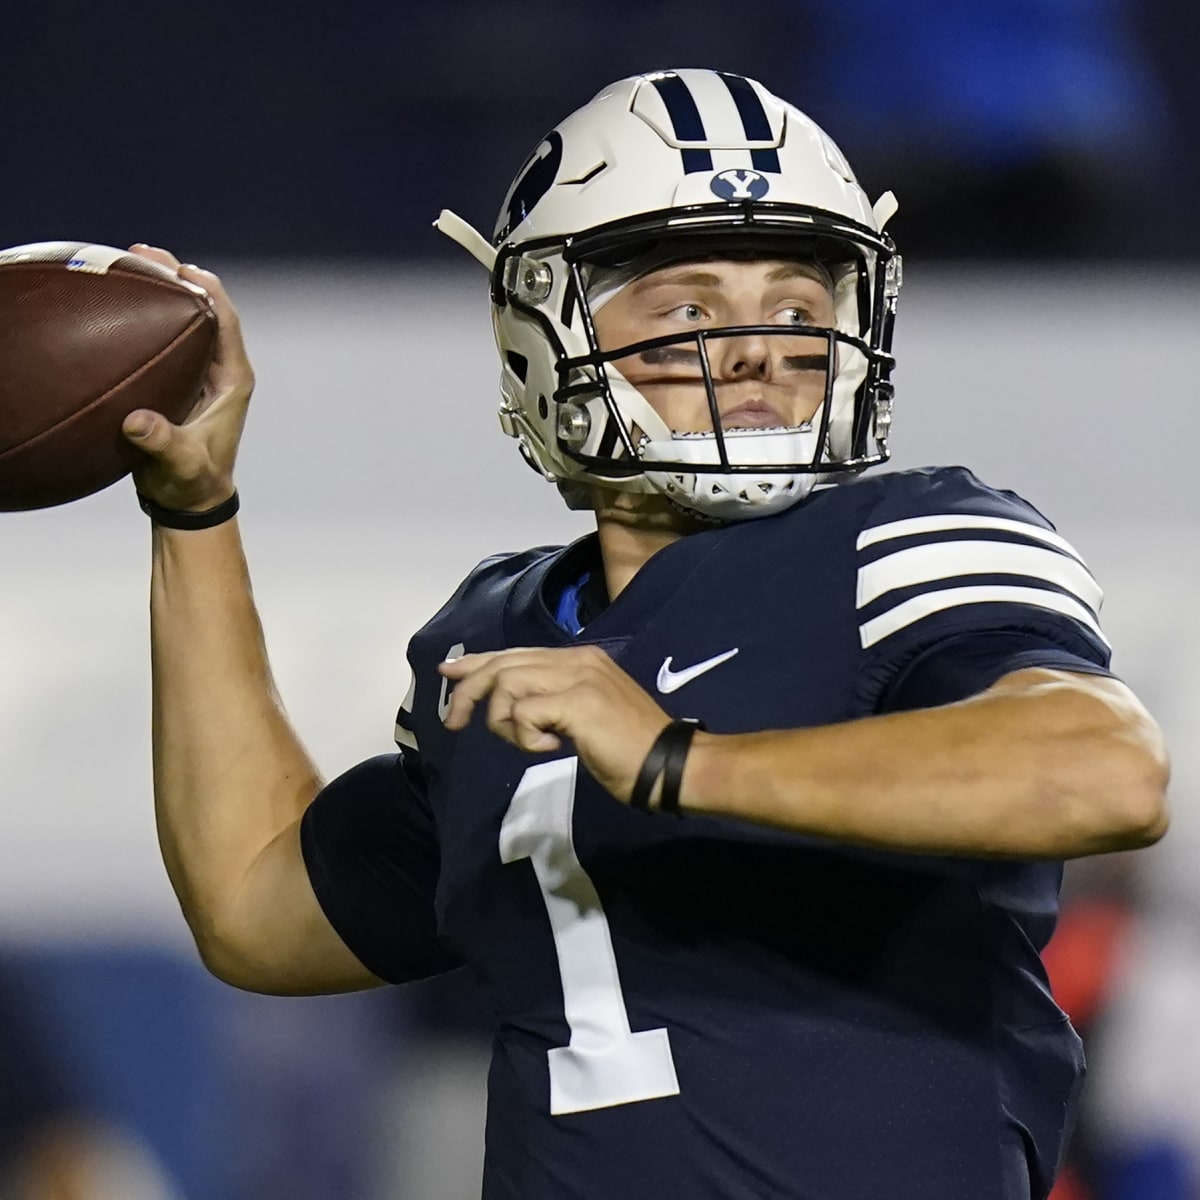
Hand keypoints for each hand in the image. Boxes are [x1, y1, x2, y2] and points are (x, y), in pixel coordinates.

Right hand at [121, 245, 253, 511]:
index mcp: (233, 379)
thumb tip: (138, 422)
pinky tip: (122, 298)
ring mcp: (202, 371)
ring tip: (133, 258)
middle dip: (180, 278)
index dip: (207, 290)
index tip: (182, 269)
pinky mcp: (183, 378)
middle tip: (146, 251)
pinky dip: (150, 312)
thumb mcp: (179, 463)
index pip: (226, 322)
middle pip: (206, 310)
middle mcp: (221, 368)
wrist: (190, 499)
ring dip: (164, 289)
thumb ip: (161, 443)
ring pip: (187, 318)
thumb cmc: (191, 482)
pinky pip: (168, 335)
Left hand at [439, 646, 671, 803]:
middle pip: (504, 664)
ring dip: (503, 721)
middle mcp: (577, 659)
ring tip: (525, 743)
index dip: (478, 661)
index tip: (449, 672)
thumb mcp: (583, 715)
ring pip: (508, 684)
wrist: (669, 764)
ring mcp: (579, 678)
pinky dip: (526, 736)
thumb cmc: (628, 748)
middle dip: (470, 691)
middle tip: (455, 722)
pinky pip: (525, 713)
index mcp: (579, 659)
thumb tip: (513, 706)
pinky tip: (551, 748)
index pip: (516, 653)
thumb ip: (551, 702)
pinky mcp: (578, 703)